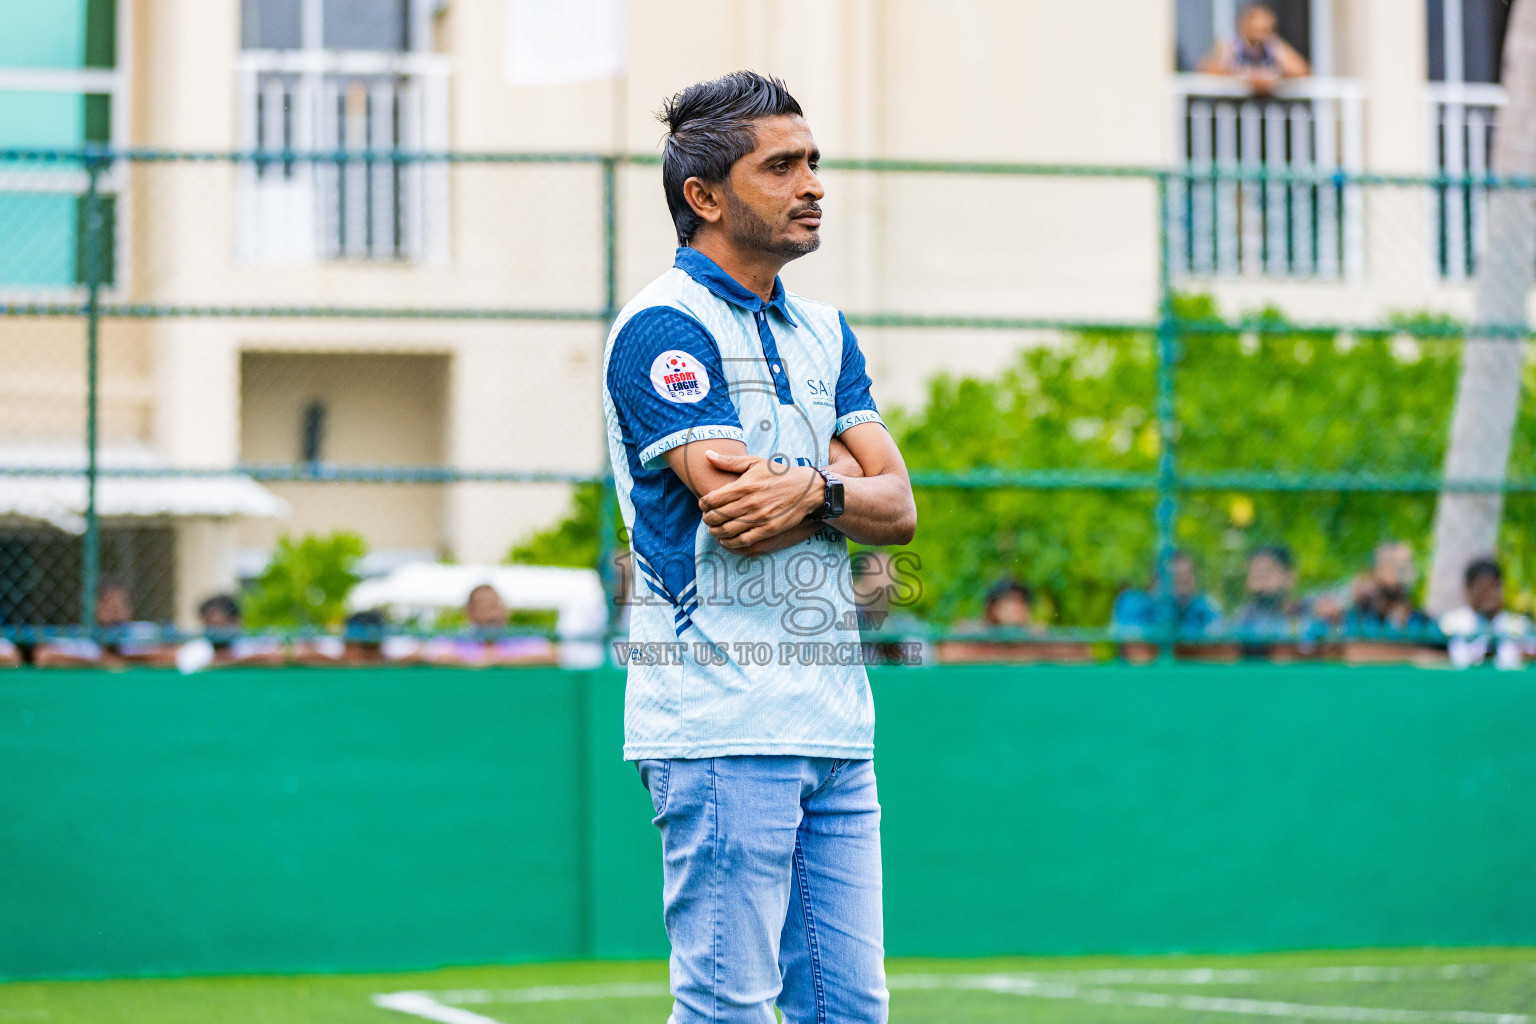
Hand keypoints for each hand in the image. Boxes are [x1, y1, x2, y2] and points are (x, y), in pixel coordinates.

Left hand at [698, 450, 822, 549]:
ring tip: (714, 530)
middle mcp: (749, 503)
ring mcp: (759, 517)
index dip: (703, 504)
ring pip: (727, 530)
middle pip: (717, 517)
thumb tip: (707, 454)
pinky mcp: (768, 529)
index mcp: (743, 486)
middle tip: (707, 519)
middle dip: (707, 519)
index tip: (703, 505)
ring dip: (715, 532)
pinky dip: (730, 542)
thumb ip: (729, 461)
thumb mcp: (754, 462)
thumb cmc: (778, 474)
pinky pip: (743, 540)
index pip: (712, 499)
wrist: (806, 488)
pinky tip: (726, 540)